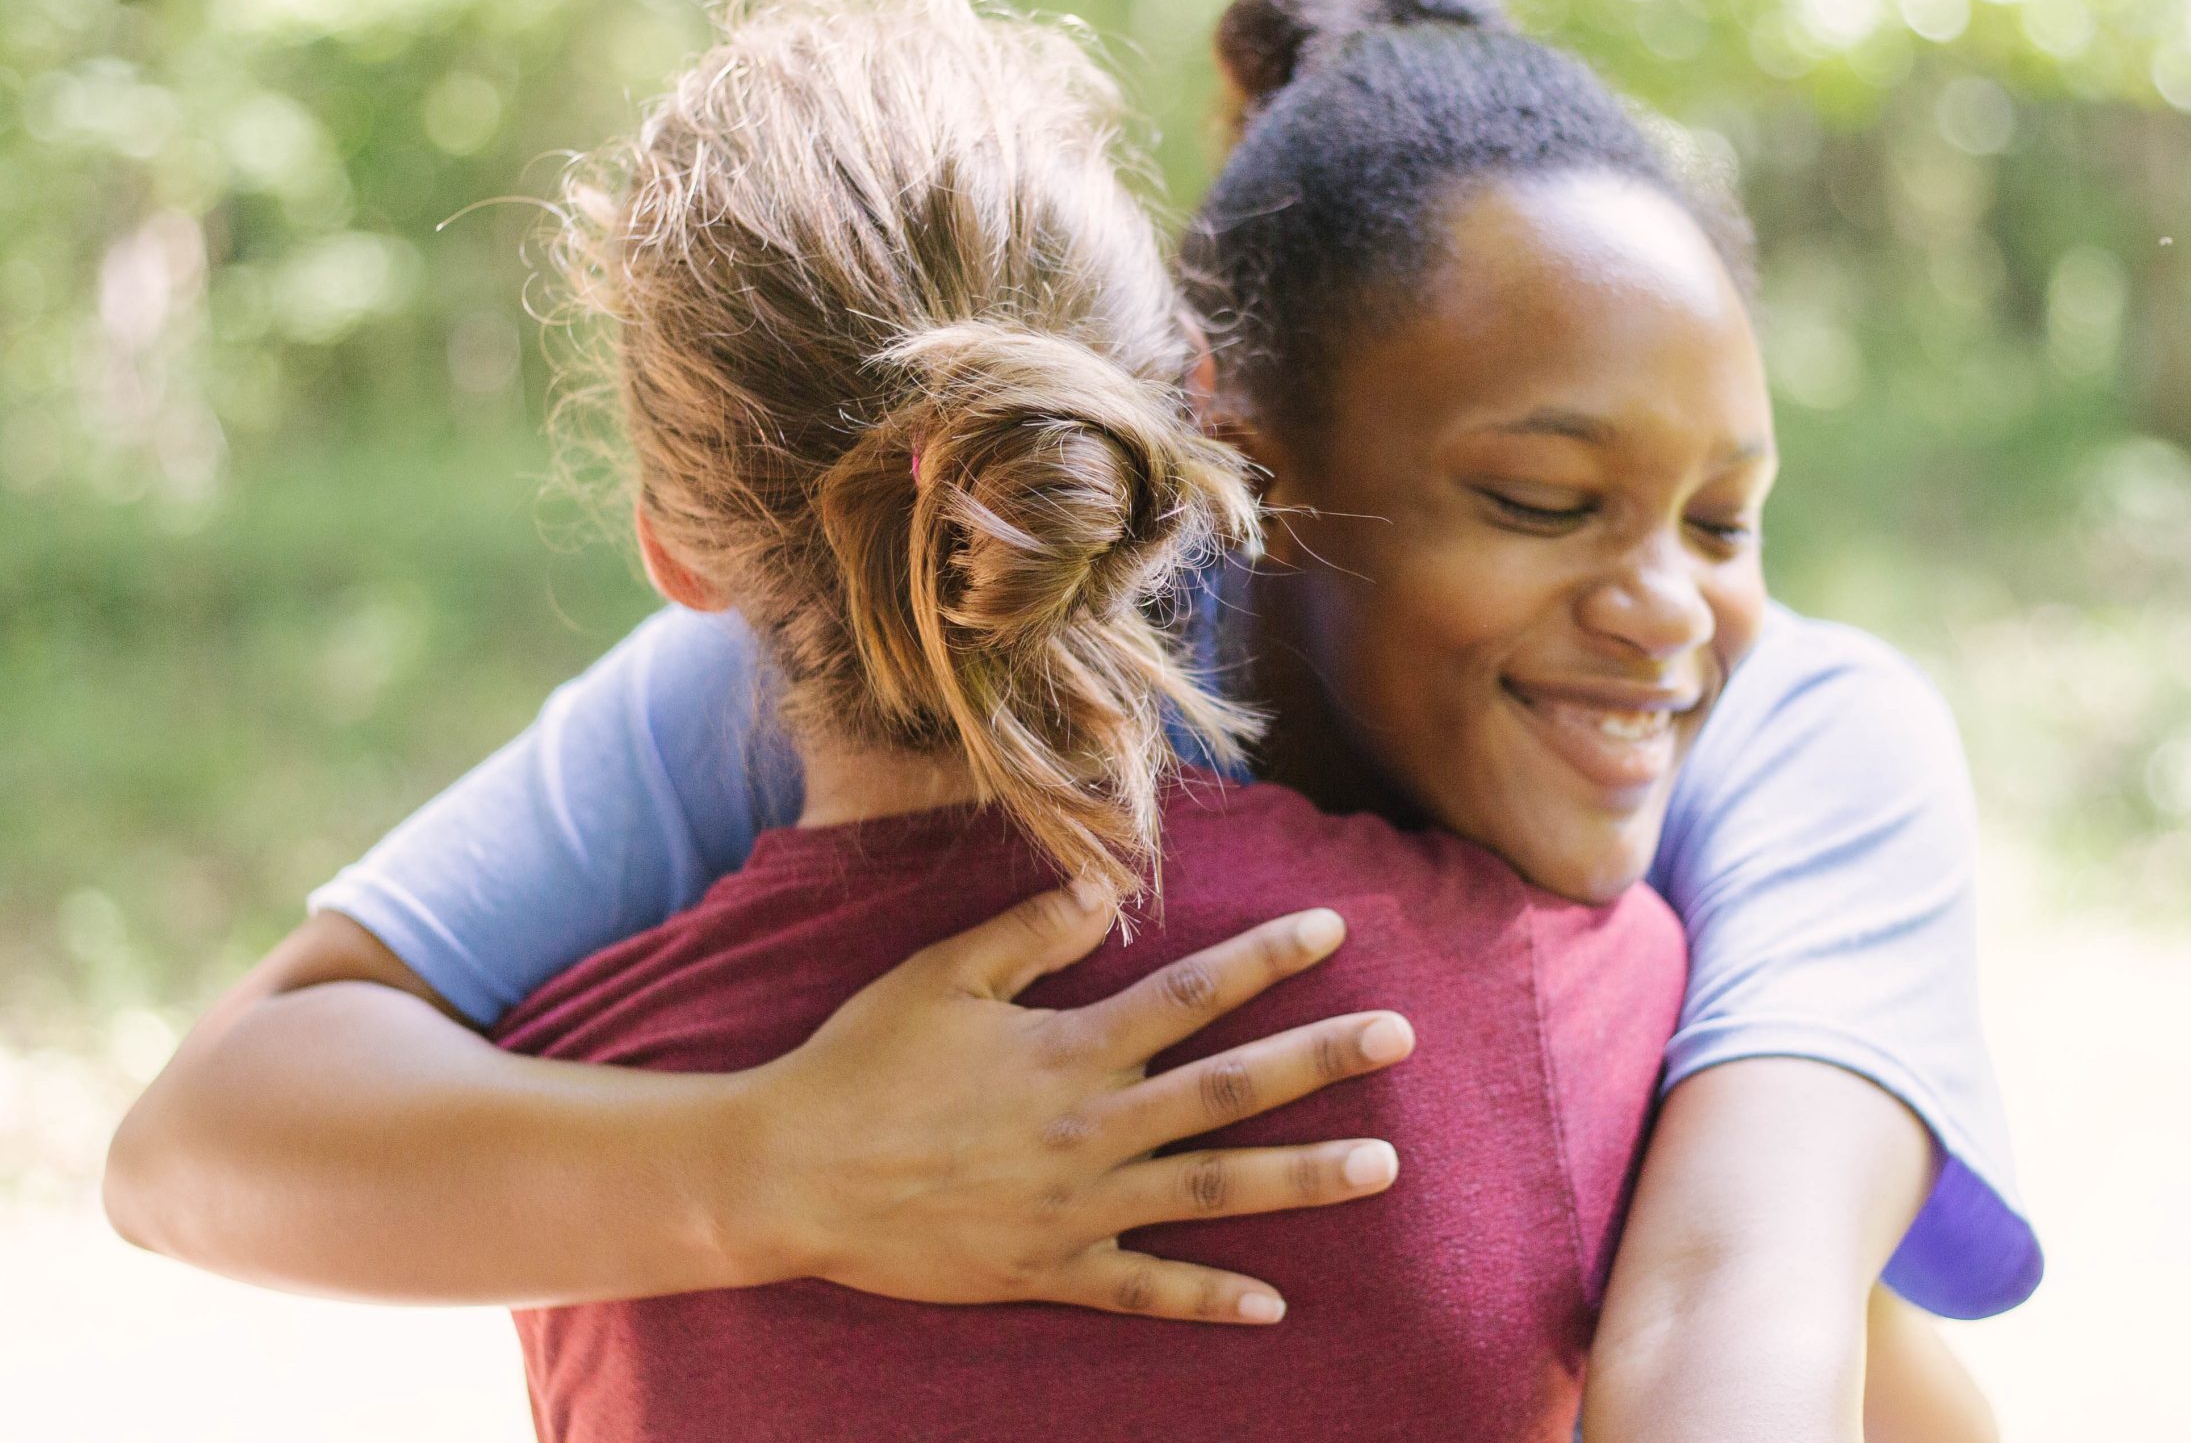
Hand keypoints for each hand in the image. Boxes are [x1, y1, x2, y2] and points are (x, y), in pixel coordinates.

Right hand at [742, 885, 1413, 1323]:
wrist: (788, 1174)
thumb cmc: (859, 1062)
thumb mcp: (940, 976)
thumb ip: (1030, 932)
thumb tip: (1108, 887)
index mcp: (1067, 1048)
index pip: (1191, 995)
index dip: (1268, 960)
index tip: (1336, 931)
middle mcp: (1088, 1127)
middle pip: (1229, 1089)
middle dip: (1322, 1057)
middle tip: (1403, 1036)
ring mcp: (1075, 1208)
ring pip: (1213, 1189)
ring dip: (1304, 1177)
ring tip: (1384, 1164)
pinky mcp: (1047, 1270)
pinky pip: (1144, 1290)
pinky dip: (1211, 1298)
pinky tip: (1275, 1304)